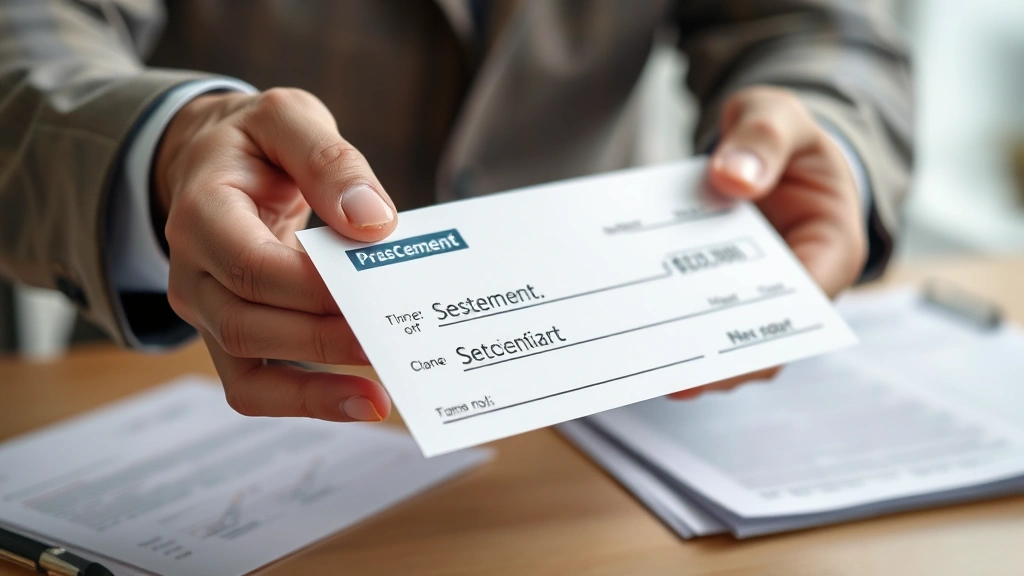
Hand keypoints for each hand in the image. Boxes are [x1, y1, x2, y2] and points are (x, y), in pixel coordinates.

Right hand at [156, 88, 396, 421]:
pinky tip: (357, 401)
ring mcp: (206, 311)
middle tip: (390, 344)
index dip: (311, 287)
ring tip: (378, 398)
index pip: (250, 264)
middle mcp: (192, 270)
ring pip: (245, 368)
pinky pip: (253, 386)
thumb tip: (373, 222)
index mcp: (201, 210)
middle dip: (322, 338)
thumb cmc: (255, 144)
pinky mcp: (229, 337)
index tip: (372, 291)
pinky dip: (302, 401)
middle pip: (245, 323)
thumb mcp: (289, 120)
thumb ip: (329, 161)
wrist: (213, 163)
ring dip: (314, 388)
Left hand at [670, 86, 866, 399]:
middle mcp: (797, 281)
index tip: (720, 357)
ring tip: (641, 367)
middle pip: (762, 338)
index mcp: (832, 247)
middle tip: (666, 381)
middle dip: (719, 363)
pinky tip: (631, 326)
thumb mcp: (780, 115)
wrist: (766, 141)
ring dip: (690, 352)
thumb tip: (732, 179)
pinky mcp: (719, 288)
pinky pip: (697, 311)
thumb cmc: (784, 134)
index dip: (764, 340)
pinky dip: (671, 320)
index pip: (804, 308)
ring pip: (727, 337)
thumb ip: (762, 139)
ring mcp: (755, 291)